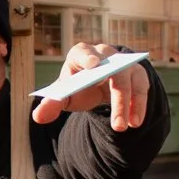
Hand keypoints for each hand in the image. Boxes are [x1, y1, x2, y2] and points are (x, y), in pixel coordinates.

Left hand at [32, 42, 149, 131]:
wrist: (98, 83)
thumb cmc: (78, 85)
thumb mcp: (65, 95)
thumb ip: (52, 104)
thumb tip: (37, 116)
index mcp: (80, 55)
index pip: (82, 52)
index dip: (88, 57)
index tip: (94, 65)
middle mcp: (104, 54)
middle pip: (111, 69)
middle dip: (116, 97)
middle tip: (116, 124)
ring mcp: (122, 62)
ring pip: (128, 79)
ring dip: (128, 104)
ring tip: (124, 127)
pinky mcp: (137, 73)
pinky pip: (141, 87)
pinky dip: (139, 105)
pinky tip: (135, 122)